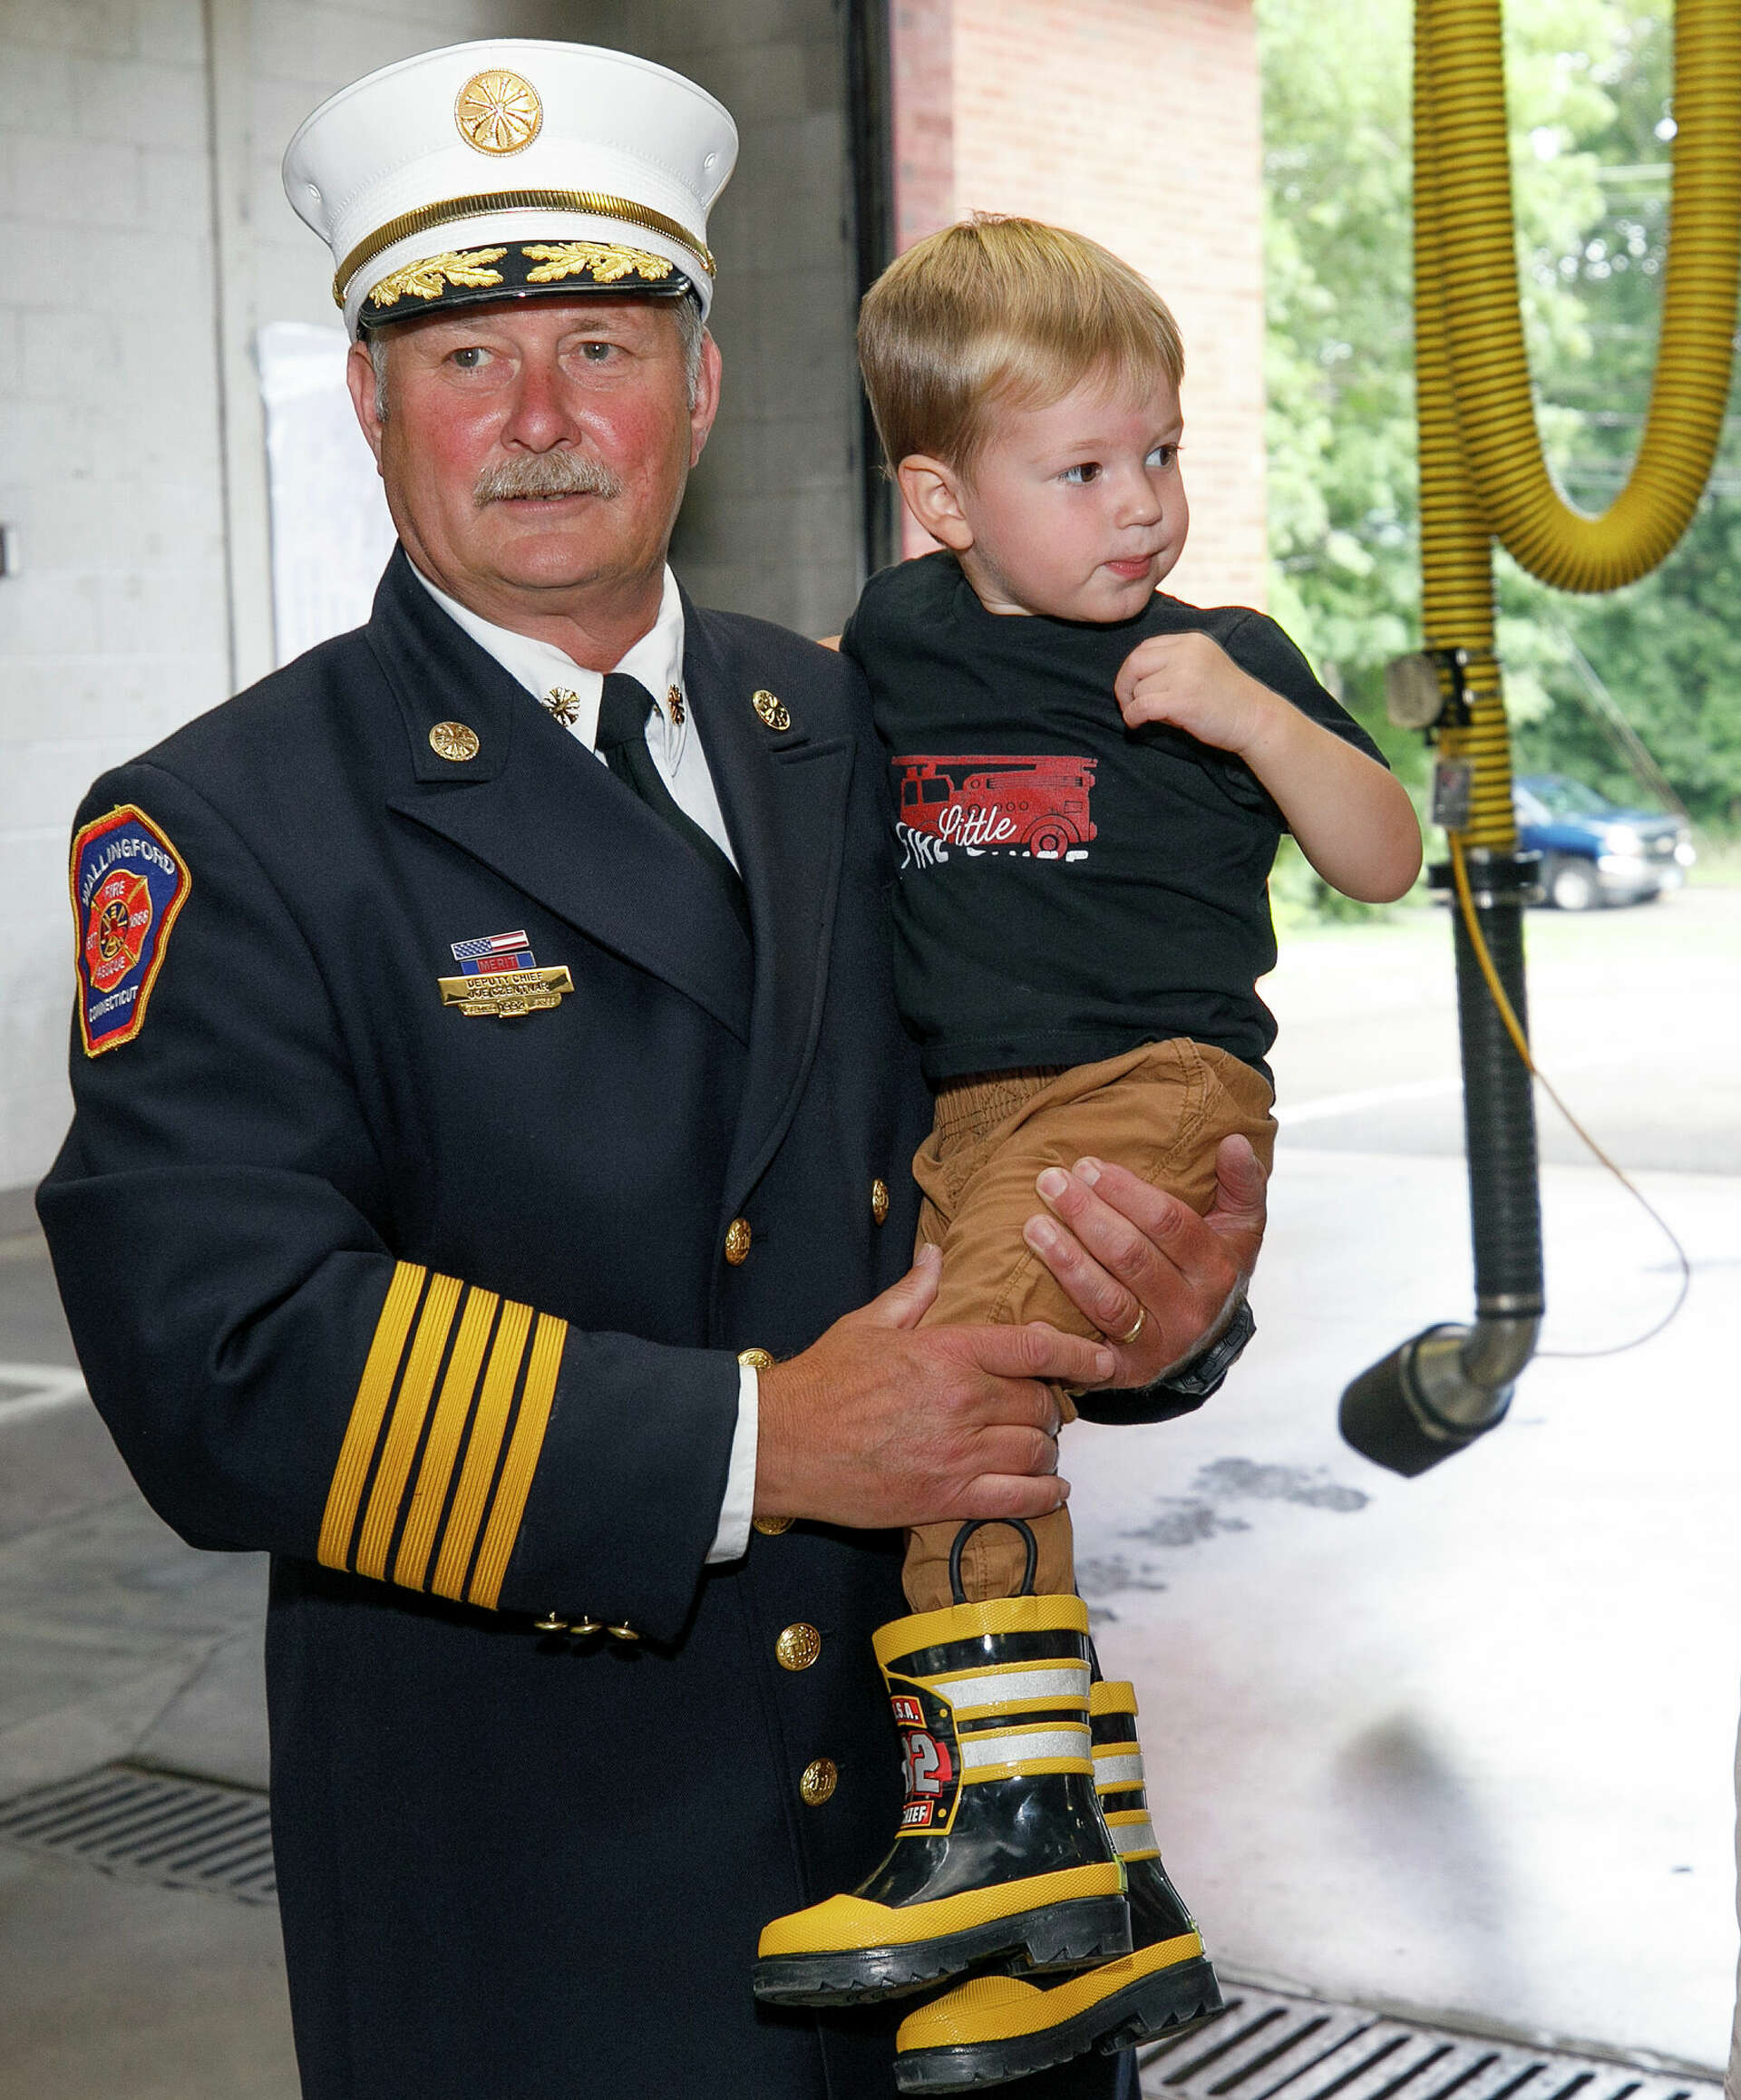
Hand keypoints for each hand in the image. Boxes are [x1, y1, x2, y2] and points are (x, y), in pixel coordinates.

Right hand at [754, 1245, 1116, 1528]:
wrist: (782, 1443)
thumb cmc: (823, 1379)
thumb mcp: (869, 1324)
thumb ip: (914, 1292)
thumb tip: (937, 1256)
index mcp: (948, 1353)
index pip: (1034, 1349)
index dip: (1078, 1354)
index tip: (1104, 1360)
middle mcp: (962, 1403)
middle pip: (1040, 1404)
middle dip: (1051, 1405)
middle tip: (1046, 1405)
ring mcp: (957, 1456)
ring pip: (1035, 1451)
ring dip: (1046, 1448)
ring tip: (1040, 1443)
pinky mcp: (944, 1499)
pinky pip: (1016, 1500)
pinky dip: (1044, 1494)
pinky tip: (1052, 1488)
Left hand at [1021, 1135, 1267, 1387]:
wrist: (1207, 1339)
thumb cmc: (1212, 1266)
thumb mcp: (1240, 1226)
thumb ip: (1242, 1182)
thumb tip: (1234, 1141)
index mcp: (1217, 1268)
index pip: (1168, 1223)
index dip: (1125, 1192)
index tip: (1086, 1165)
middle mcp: (1191, 1310)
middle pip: (1131, 1257)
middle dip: (1086, 1215)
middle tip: (1050, 1183)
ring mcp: (1159, 1344)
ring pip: (1106, 1301)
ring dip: (1066, 1261)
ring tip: (1033, 1226)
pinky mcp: (1127, 1371)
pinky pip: (1088, 1353)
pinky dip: (1060, 1337)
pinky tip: (1032, 1316)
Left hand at [1114, 631, 1278, 755]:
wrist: (1256, 719)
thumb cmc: (1226, 700)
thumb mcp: (1200, 668)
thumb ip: (1172, 665)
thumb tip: (1130, 680)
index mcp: (1191, 641)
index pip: (1145, 648)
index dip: (1132, 670)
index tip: (1132, 689)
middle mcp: (1187, 652)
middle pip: (1135, 663)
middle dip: (1124, 685)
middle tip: (1128, 704)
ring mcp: (1185, 674)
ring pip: (1139, 689)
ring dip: (1138, 706)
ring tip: (1157, 716)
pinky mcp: (1182, 699)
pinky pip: (1141, 706)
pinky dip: (1133, 717)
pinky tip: (1138, 724)